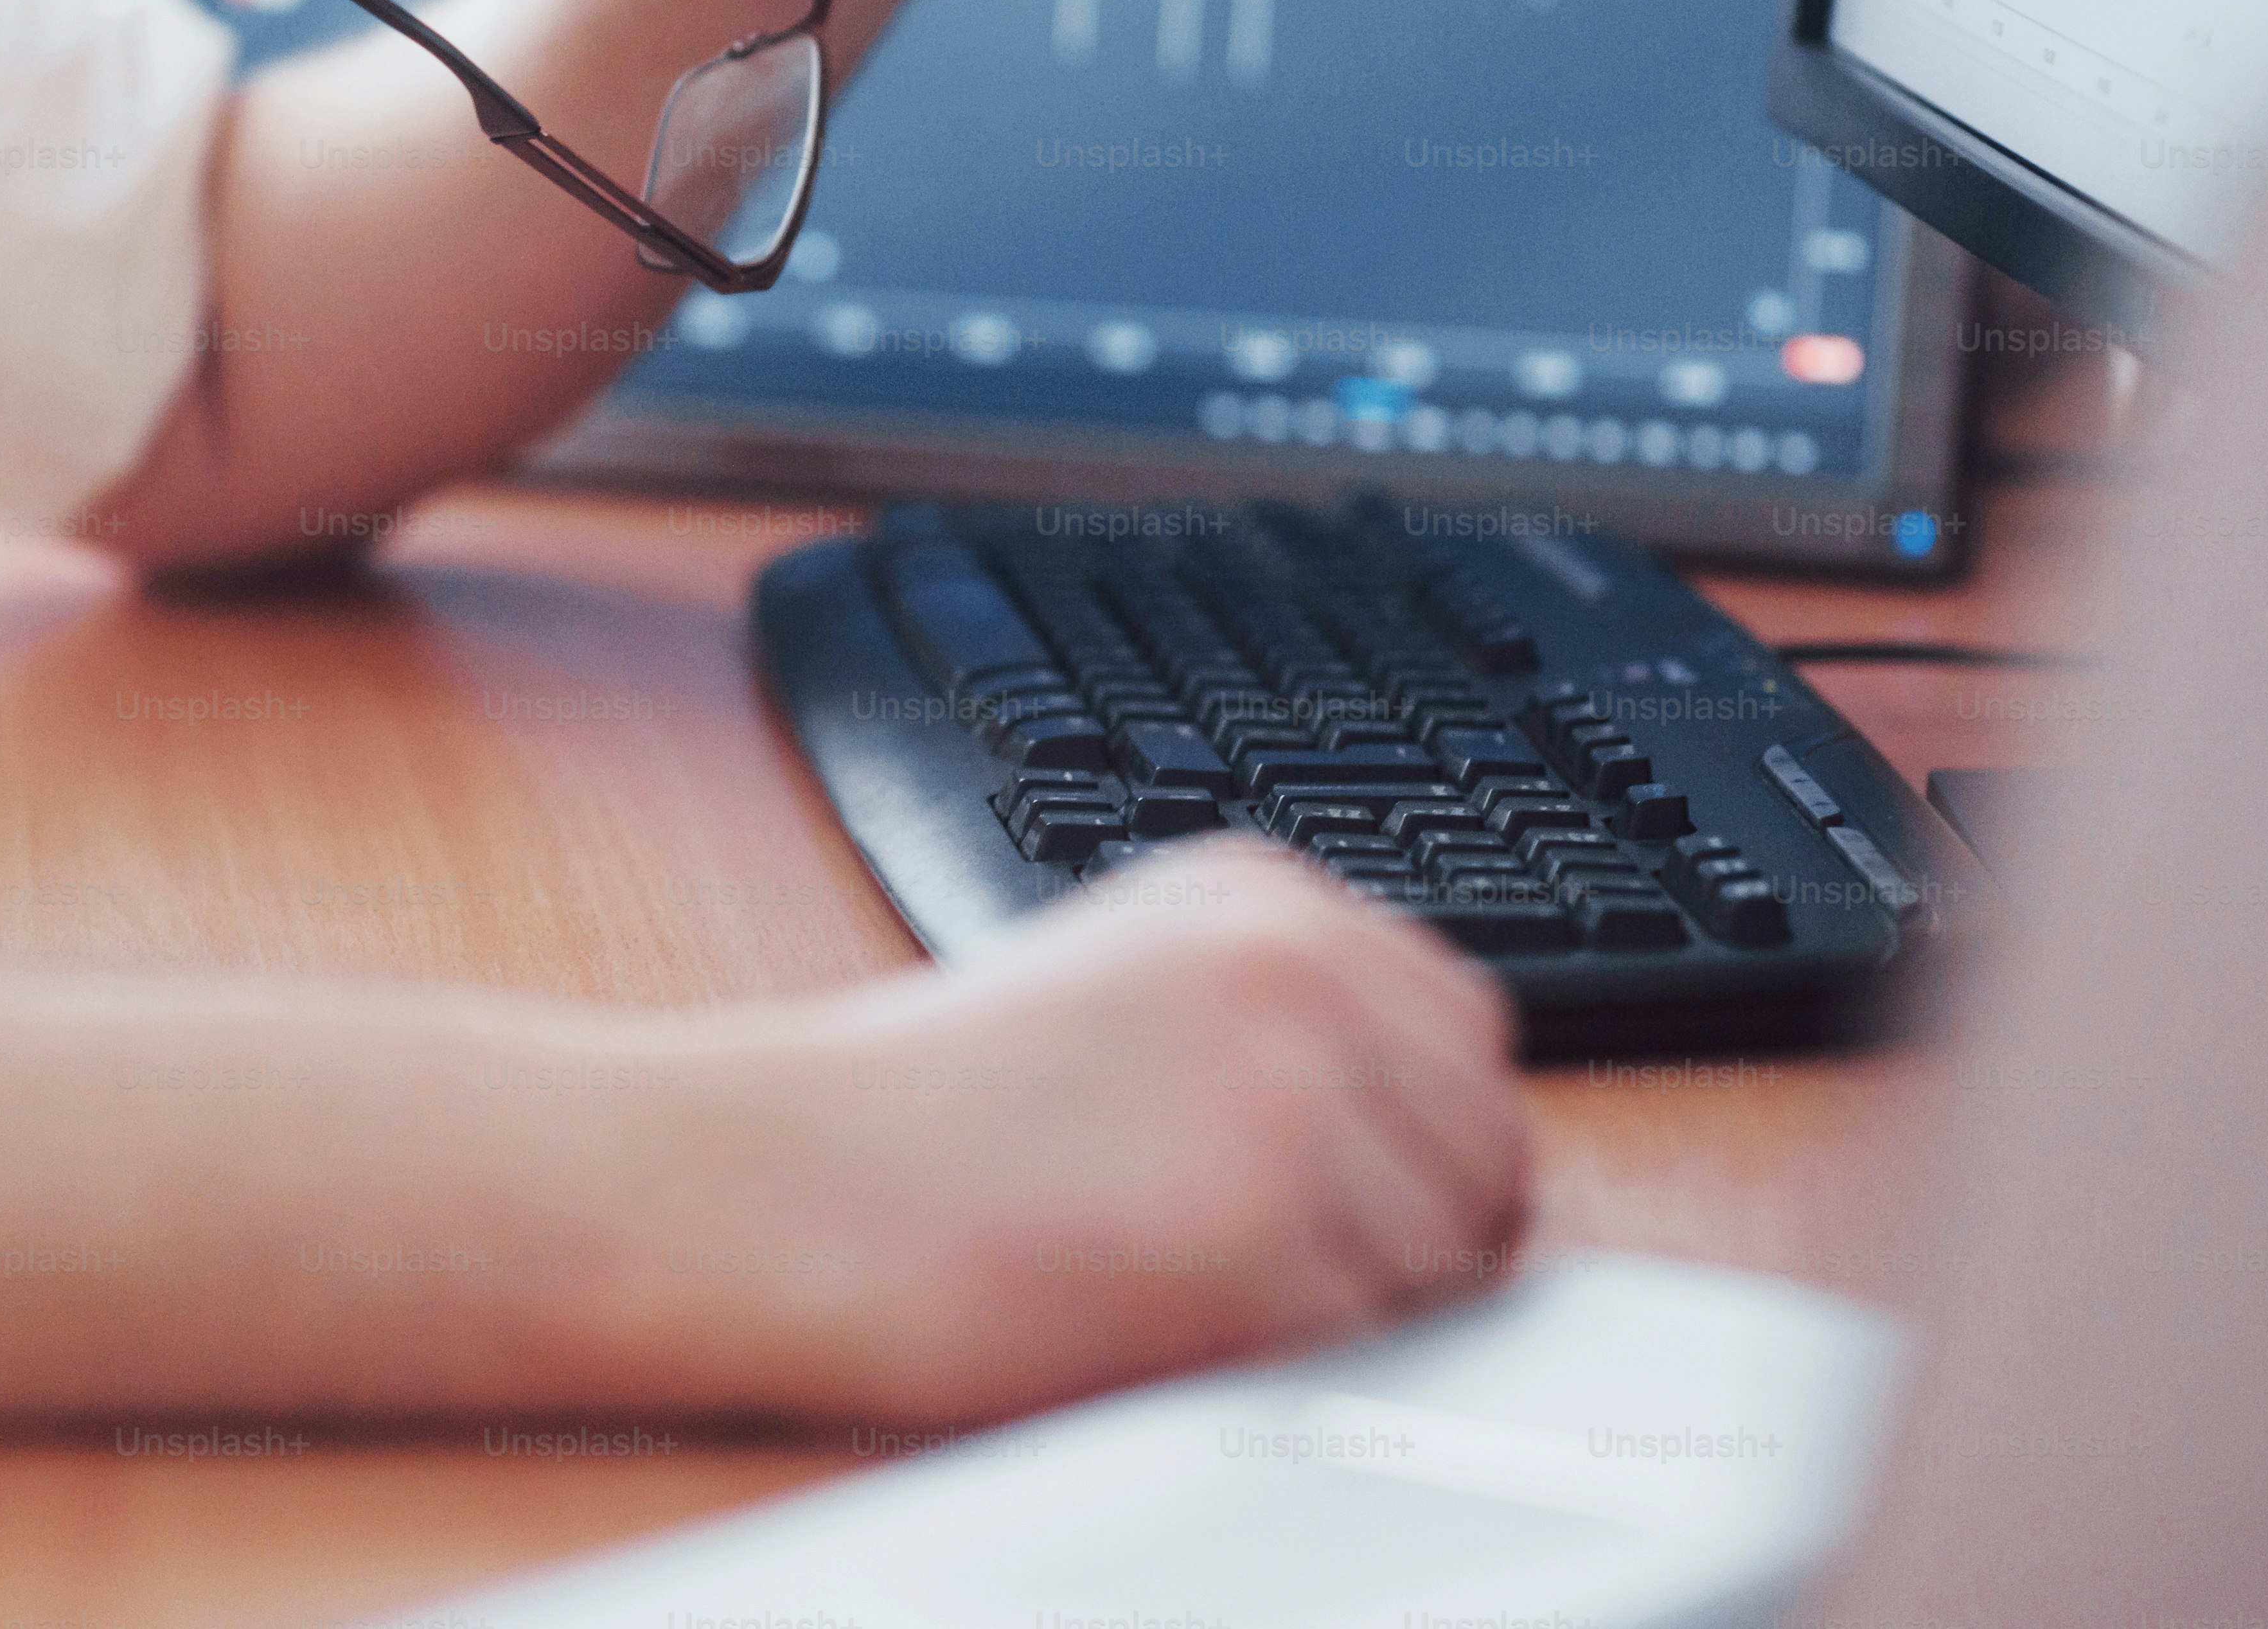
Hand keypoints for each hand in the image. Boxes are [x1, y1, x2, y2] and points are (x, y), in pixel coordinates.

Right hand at [634, 837, 1530, 1425]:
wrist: (783, 1181)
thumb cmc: (913, 1113)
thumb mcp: (1116, 985)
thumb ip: (1272, 1021)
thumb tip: (1415, 1137)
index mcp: (1267, 899)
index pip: (1462, 1035)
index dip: (1422, 1144)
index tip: (1362, 1202)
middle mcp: (1301, 971)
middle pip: (1484, 1146)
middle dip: (1417, 1231)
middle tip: (1290, 1277)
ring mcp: (1292, 1096)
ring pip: (1449, 1259)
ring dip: (1364, 1307)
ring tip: (1209, 1296)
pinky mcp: (1269, 1230)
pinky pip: (1378, 1345)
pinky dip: (1306, 1368)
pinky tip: (1184, 1332)